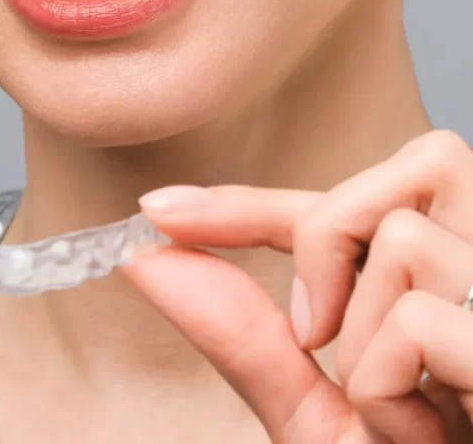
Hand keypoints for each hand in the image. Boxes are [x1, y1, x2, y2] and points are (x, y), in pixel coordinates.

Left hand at [124, 130, 472, 442]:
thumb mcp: (322, 417)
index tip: (159, 212)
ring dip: (363, 340)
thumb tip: (152, 259)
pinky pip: (420, 321)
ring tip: (404, 411)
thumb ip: (247, 337)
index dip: (247, 203)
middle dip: (329, 245)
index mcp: (456, 287)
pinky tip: (424, 428)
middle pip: (404, 175)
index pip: (347, 206)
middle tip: (321, 338)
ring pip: (403, 240)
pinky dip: (387, 389)